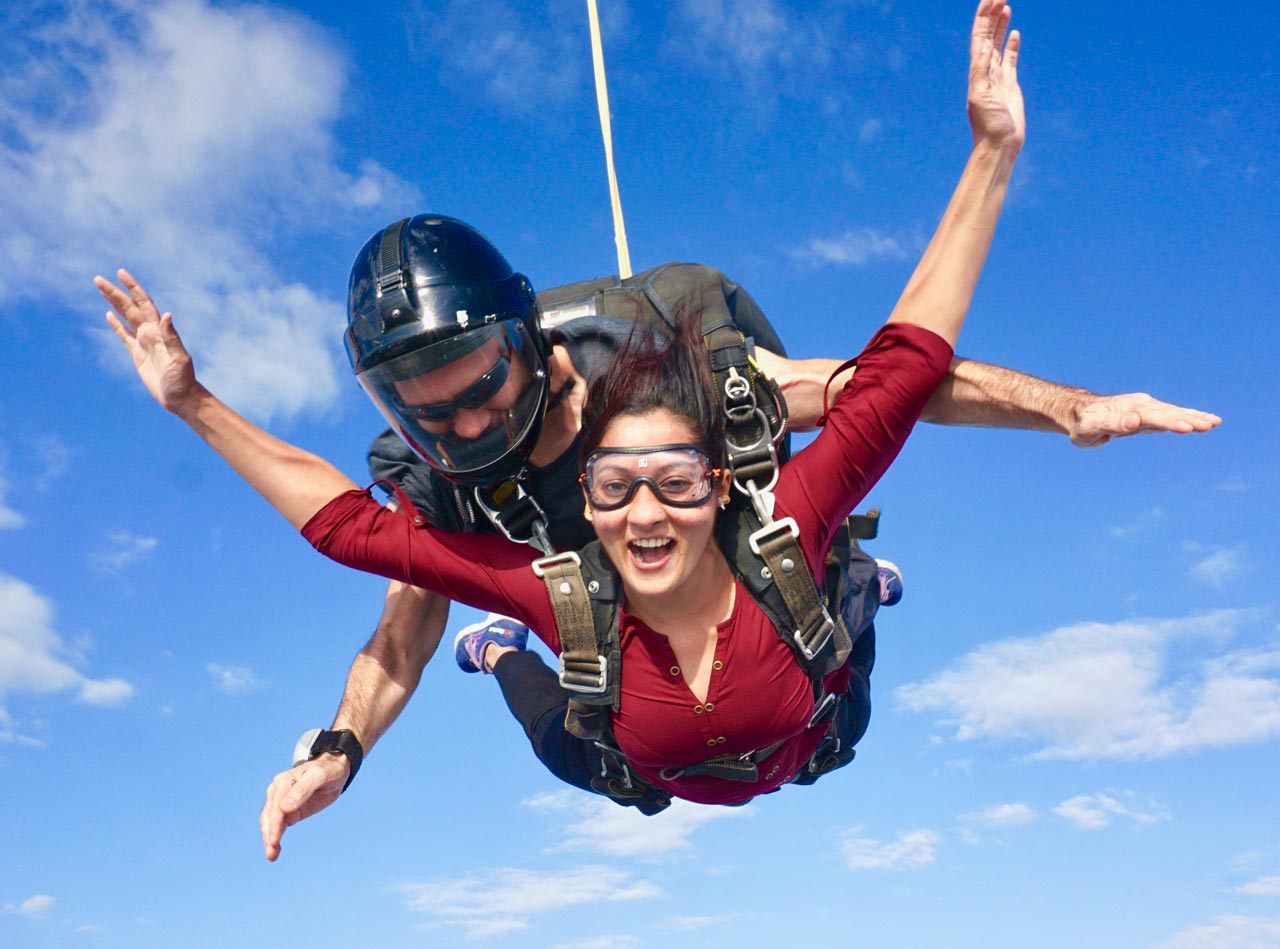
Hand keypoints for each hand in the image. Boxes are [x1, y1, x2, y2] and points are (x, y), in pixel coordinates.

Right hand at [96, 269, 203, 413]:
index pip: (144, 303)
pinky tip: (109, 315)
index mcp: (159, 331)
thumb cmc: (183, 380)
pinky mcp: (137, 355)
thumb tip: (167, 314)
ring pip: (125, 318)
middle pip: (129, 307)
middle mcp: (151, 333)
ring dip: (113, 303)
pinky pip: (124, 336)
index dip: (133, 288)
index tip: (120, 273)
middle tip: (98, 278)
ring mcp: (143, 343)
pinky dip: (116, 325)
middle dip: (115, 292)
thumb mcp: (179, 358)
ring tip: (101, 289)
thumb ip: (172, 337)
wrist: (181, 398)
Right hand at [259, 754, 349, 861]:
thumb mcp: (320, 776)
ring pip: (270, 822)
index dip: (275, 824)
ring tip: (271, 856)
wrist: (333, 769)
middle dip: (269, 835)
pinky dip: (274, 837)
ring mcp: (280, 801)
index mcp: (284, 781)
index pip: (276, 806)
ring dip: (269, 839)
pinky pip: (277, 825)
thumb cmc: (327, 771)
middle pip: (270, 816)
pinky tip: (275, 850)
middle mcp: (278, 791)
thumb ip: (303, 790)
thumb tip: (285, 807)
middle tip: (271, 854)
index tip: (274, 840)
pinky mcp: (287, 810)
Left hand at [968, 0, 1023, 154]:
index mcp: (977, 71)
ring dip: (1000, 26)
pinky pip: (1010, 59)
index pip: (979, 37)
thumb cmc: (988, 125)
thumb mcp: (980, 96)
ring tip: (1005, 6)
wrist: (999, 145)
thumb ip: (981, 72)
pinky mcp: (1010, 85)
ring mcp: (998, 77)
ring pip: (999, 44)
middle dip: (992, 15)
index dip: (983, 17)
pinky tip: (1015, 33)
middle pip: (988, 36)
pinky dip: (1012, 45)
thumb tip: (985, 47)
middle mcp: (985, 71)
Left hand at [1070, 392, 1221, 447]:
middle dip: (1189, 418)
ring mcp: (1146, 408)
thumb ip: (1112, 424)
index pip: (1153, 417)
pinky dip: (1188, 417)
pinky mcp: (1149, 414)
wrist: (1079, 414)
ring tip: (1215, 422)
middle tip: (1211, 424)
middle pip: (1168, 413)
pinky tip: (1204, 421)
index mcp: (1129, 409)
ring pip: (1173, 412)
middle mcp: (1140, 405)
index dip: (1170, 422)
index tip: (1188, 427)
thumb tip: (1132, 421)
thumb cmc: (1084, 424)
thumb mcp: (1093, 427)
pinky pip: (1172, 414)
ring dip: (1194, 417)